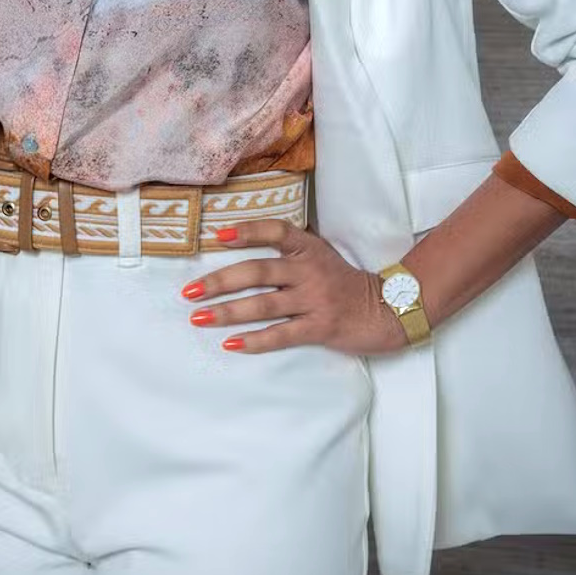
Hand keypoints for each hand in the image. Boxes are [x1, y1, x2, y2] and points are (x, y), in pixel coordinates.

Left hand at [178, 216, 409, 356]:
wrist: (386, 309)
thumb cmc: (343, 281)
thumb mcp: (319, 255)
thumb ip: (289, 250)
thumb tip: (240, 241)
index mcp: (308, 248)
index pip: (275, 232)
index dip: (247, 231)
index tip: (217, 236)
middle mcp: (309, 271)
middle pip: (257, 272)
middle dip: (219, 282)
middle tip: (189, 292)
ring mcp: (314, 300)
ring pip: (263, 305)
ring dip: (227, 312)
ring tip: (198, 317)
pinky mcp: (319, 328)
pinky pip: (281, 335)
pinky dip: (254, 340)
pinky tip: (231, 343)